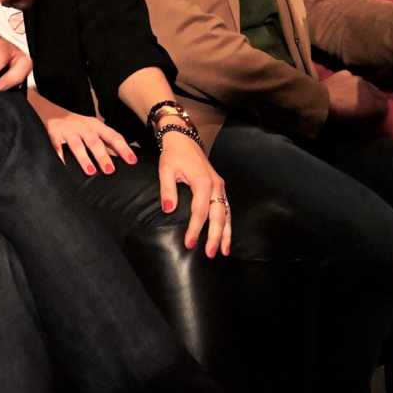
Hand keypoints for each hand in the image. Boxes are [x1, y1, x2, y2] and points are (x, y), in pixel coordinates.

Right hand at [39, 109, 137, 176]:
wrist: (50, 111)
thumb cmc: (76, 125)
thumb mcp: (92, 129)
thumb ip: (105, 142)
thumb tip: (123, 158)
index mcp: (96, 126)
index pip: (113, 137)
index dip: (123, 149)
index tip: (132, 161)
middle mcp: (83, 127)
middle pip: (95, 142)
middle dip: (103, 156)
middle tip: (110, 170)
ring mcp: (68, 131)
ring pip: (77, 145)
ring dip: (84, 158)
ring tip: (91, 171)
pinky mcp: (54, 134)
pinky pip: (57, 147)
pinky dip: (60, 157)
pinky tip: (64, 167)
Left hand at [157, 130, 230, 257]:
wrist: (184, 139)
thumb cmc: (173, 154)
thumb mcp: (166, 169)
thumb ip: (167, 189)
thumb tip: (169, 209)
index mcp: (202, 182)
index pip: (200, 211)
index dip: (195, 228)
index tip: (189, 243)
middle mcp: (215, 185)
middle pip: (218, 215)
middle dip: (215, 236)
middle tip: (210, 254)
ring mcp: (220, 187)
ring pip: (227, 213)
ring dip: (226, 233)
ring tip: (223, 251)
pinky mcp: (219, 188)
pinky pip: (227, 208)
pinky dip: (227, 223)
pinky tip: (225, 236)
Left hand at [323, 69, 387, 123]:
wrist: (321, 100)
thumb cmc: (339, 116)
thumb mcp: (357, 124)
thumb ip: (369, 120)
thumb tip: (373, 120)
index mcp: (374, 102)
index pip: (385, 106)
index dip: (381, 112)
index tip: (376, 117)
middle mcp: (369, 88)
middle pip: (378, 94)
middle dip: (375, 101)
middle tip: (367, 108)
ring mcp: (357, 78)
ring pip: (366, 85)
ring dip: (364, 91)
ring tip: (355, 98)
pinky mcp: (345, 73)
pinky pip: (352, 79)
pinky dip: (350, 84)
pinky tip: (343, 89)